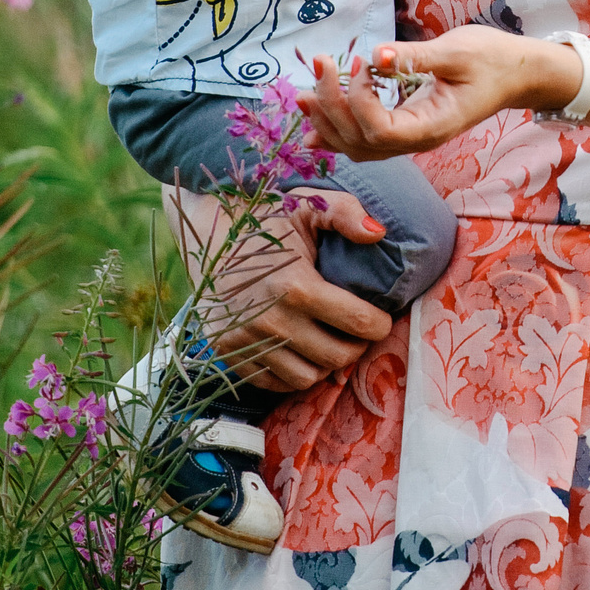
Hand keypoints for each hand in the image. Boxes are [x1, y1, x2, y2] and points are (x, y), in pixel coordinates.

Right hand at [167, 184, 393, 392]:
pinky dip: (293, 374)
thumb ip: (345, 213)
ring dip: (325, 364)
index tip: (381, 318)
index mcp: (296, 286)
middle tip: (359, 331)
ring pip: (306, 378)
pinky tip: (302, 350)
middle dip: (358, 346)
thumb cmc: (266, 220)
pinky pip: (272, 383)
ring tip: (331, 341)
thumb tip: (379, 233)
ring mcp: (246, 341)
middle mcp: (270, 321)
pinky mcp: (227, 353)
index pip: (359, 324)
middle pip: (336, 357)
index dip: (380, 325)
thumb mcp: (307, 205)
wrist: (207, 233)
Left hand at [299, 26, 578, 160]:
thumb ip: (414, 57)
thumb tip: (375, 54)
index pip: (380, 129)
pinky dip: (338, 132)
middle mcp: (418, 140)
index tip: (357, 61)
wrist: (517, 74)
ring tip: (304, 94)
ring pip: (358, 146)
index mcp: (433, 126)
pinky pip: (366, 140)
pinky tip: (314, 125)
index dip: (358, 100)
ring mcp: (412, 138)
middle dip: (332, 106)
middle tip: (319, 64)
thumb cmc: (493, 60)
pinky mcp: (407, 127)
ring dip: (328, 122)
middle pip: (361, 140)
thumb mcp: (457, 52)